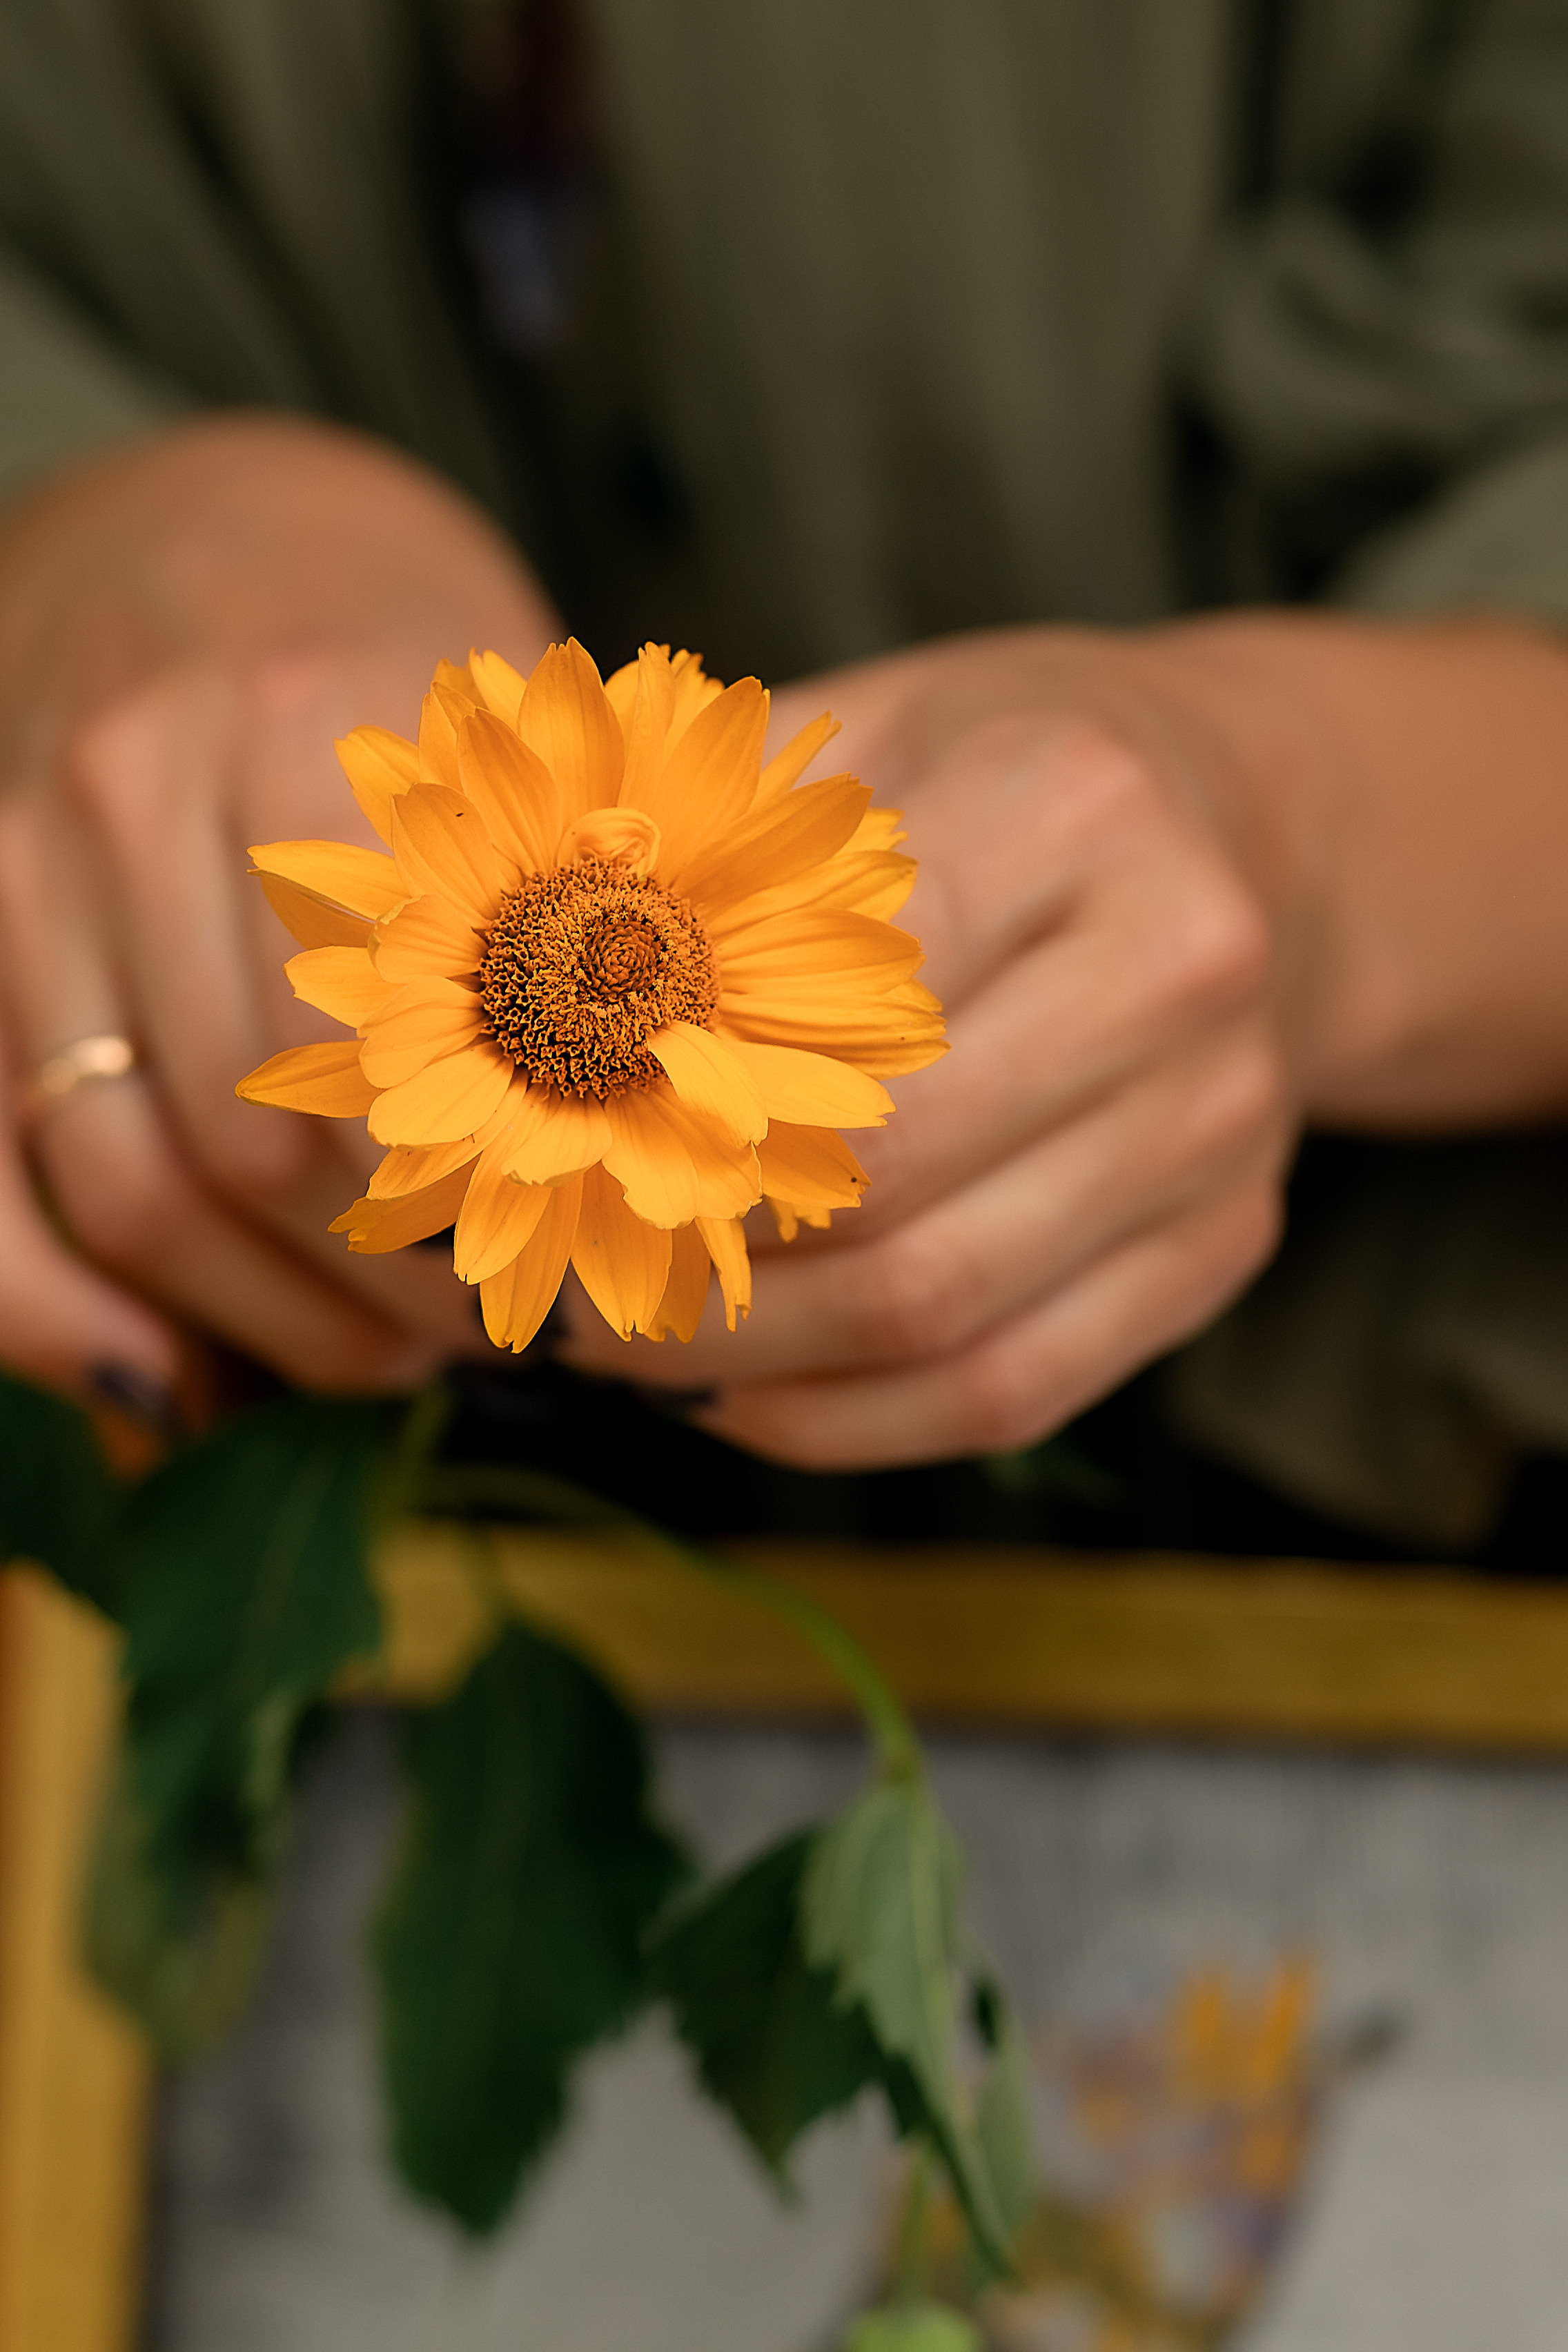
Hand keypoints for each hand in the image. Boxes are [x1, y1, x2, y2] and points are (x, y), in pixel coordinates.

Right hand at [0, 413, 555, 1420]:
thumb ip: (560, 935)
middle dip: (385, 1292)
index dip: (491, 1221)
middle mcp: (138, 790)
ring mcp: (21, 864)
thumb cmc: (394, 669)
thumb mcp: (507, 750)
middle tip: (484, 1348)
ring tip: (372, 1367)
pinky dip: (66, 1319)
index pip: (403, 1063)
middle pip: (262, 1145)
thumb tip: (633, 1191)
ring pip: (133, 1181)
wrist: (197, 535)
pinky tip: (172, 1382)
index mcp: (315, 732)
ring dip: (260, 1324)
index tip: (577, 1290)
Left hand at [560, 610, 1567, 1470]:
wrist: (1253, 830)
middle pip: (890, 1180)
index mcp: (1072, 803)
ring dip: (748, 1364)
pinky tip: (740, 1398)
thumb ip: (711, 848)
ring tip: (614, 1351)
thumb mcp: (864, 733)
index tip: (532, 1144)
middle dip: (688, 1258)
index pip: (837, 998)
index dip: (666, 1095)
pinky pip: (1014, 1389)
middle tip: (545, 1280)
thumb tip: (504, 981)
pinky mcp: (1226, 1242)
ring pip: (943, 1311)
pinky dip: (851, 1422)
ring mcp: (1223, 1124)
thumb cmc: (1002, 771)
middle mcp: (1179, 966)